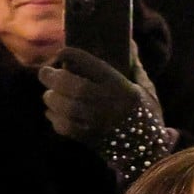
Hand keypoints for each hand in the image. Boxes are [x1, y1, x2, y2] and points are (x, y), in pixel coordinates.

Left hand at [40, 42, 162, 141]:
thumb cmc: (147, 115)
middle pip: (68, 84)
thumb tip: (129, 43)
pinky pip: (62, 126)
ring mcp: (95, 121)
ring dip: (51, 98)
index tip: (62, 53)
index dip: (69, 54)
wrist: (148, 150)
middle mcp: (105, 102)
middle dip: (51, 77)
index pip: (86, 62)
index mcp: (118, 85)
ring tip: (51, 94)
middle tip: (45, 73)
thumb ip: (135, 66)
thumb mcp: (146, 88)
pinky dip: (54, 118)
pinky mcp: (88, 138)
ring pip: (62, 105)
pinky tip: (55, 113)